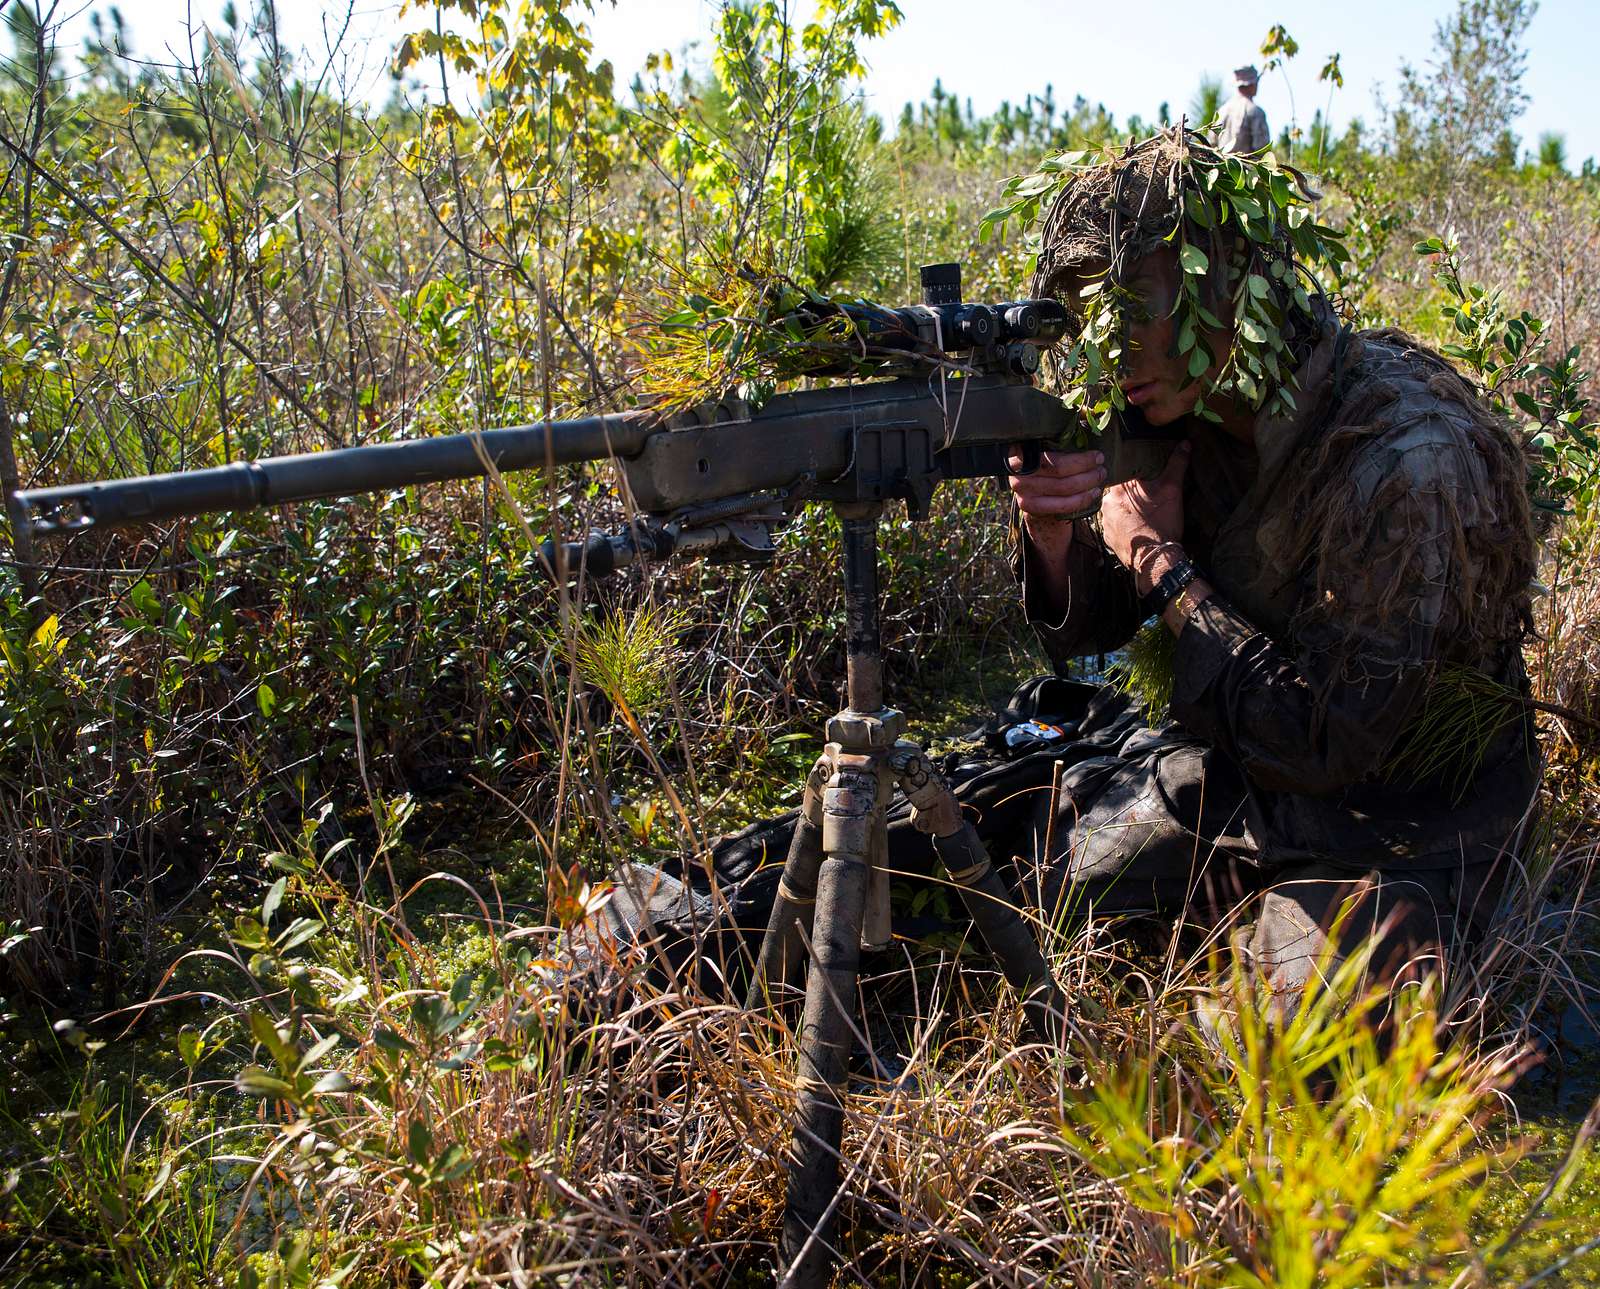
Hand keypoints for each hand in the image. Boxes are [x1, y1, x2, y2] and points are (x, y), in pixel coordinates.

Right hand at [1007, 447, 1105, 549]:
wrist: (1030, 486)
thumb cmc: (1046, 461)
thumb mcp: (1050, 445)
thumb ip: (1064, 437)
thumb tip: (1093, 426)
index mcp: (1024, 449)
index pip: (1054, 454)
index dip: (1080, 458)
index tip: (1098, 456)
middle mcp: (1018, 469)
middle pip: (1059, 470)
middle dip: (1086, 469)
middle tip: (1101, 467)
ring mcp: (1021, 490)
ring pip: (1062, 488)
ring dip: (1087, 484)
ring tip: (1099, 478)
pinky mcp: (1028, 506)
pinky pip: (1061, 505)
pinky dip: (1081, 500)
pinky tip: (1092, 493)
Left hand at [1101, 440, 1191, 593]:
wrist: (1155, 559)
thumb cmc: (1162, 523)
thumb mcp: (1172, 490)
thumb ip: (1176, 464)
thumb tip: (1185, 444)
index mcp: (1118, 487)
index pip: (1121, 470)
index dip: (1133, 470)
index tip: (1143, 473)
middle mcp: (1105, 503)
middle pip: (1117, 489)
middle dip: (1131, 490)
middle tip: (1146, 493)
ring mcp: (1104, 521)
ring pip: (1115, 507)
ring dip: (1126, 507)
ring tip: (1143, 510)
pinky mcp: (1107, 537)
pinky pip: (1113, 523)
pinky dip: (1123, 523)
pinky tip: (1136, 524)